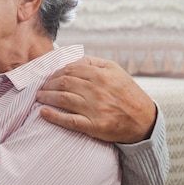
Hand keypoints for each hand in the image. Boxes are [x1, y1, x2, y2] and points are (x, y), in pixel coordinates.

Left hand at [36, 55, 156, 143]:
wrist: (145, 121)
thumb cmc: (127, 94)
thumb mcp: (116, 71)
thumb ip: (94, 63)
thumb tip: (73, 58)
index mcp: (102, 75)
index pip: (71, 69)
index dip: (56, 72)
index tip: (49, 77)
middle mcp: (97, 90)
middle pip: (64, 83)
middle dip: (48, 84)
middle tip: (41, 87)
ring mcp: (95, 108)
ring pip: (63, 99)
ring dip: (47, 97)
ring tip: (39, 96)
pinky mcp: (94, 126)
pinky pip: (69, 120)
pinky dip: (53, 116)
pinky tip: (43, 113)